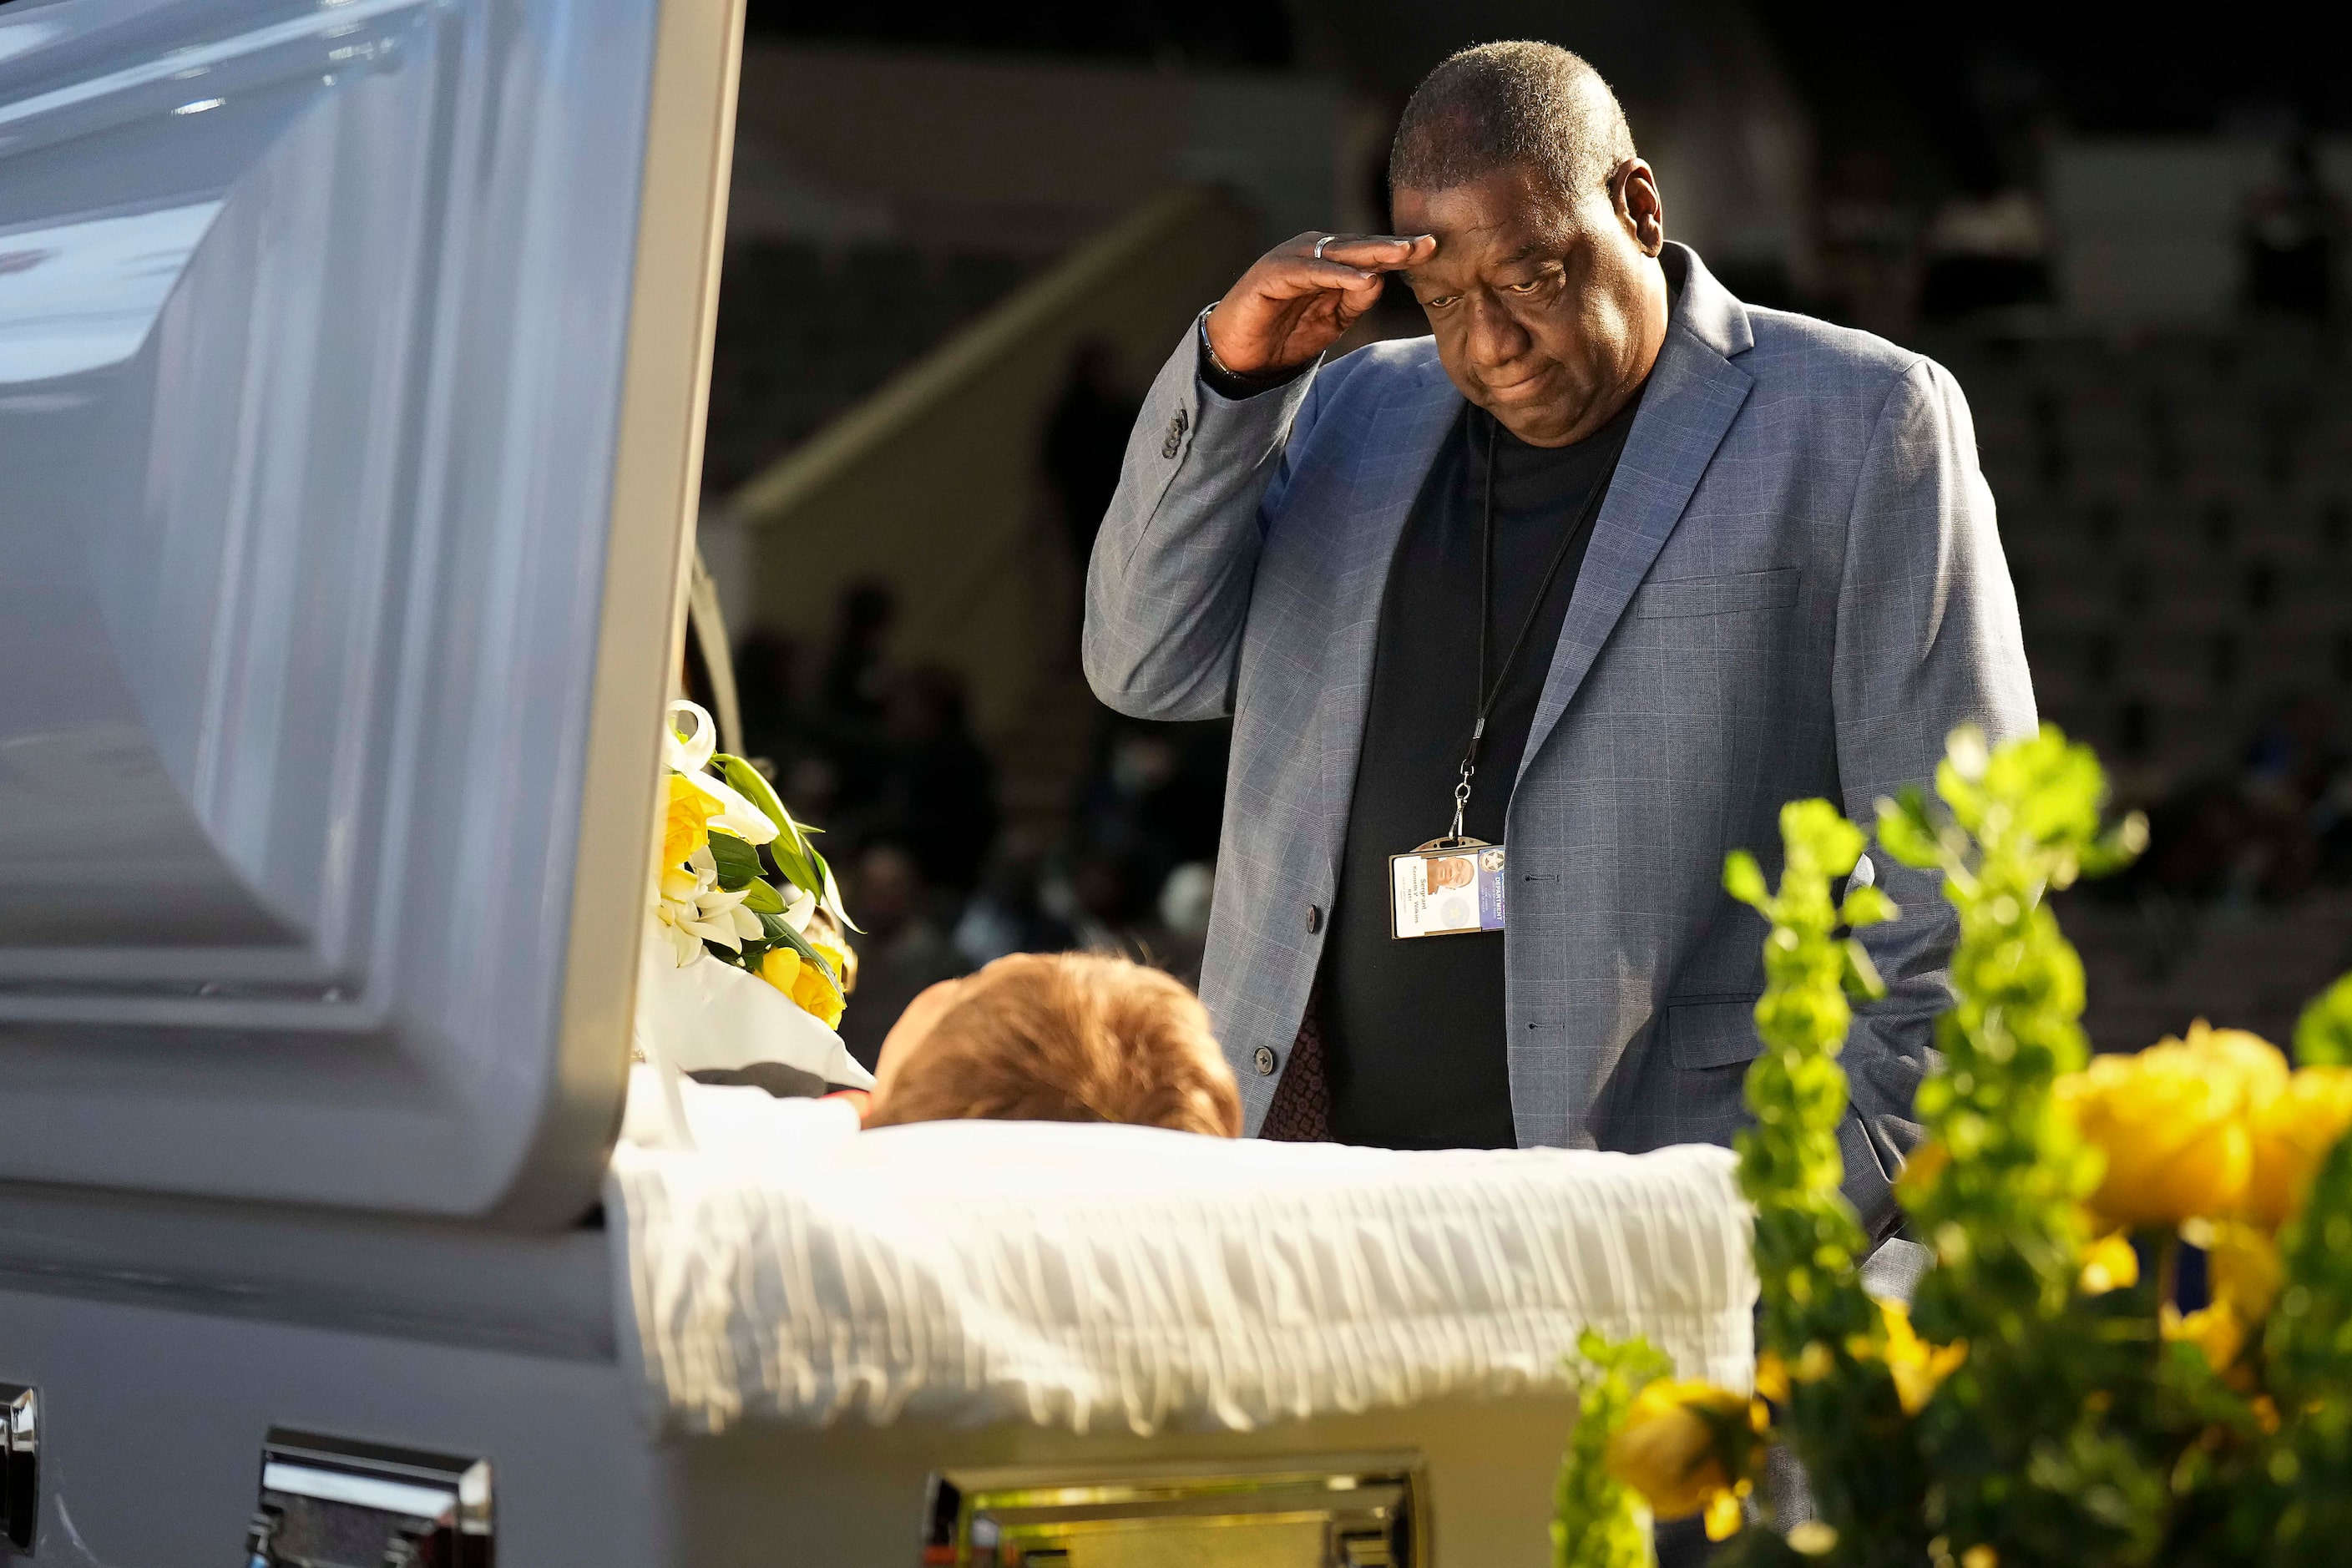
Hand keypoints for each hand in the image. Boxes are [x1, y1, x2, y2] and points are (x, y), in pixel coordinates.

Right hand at [1204, 231, 1436, 377]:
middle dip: (1395, 246)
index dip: (1402, 251)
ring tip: (1404, 256)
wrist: (1240, 357)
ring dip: (1372, 254)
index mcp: (1329, 260)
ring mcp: (1291, 260)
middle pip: (1360, 246)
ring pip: (1338, 253)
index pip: (1371, 253)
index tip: (1434, 249)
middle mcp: (1312, 252)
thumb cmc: (1287, 336)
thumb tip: (1382, 279)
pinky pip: (1309, 271)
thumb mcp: (1333, 320)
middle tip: (1428, 243)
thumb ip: (1356, 300)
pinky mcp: (1271, 274)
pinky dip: (1336, 274)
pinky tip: (1363, 279)